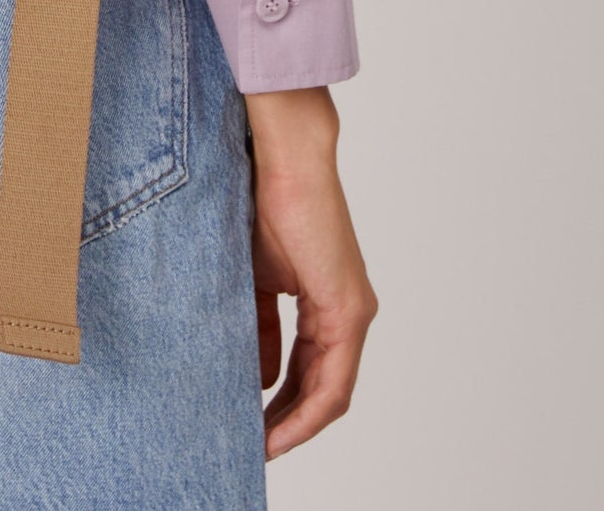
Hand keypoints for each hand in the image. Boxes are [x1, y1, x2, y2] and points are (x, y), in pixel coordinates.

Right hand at [243, 86, 376, 459]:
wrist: (283, 158)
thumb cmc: (264, 200)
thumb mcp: (253, 276)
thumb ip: (258, 326)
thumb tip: (256, 375)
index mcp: (325, 300)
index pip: (308, 369)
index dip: (281, 403)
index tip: (251, 422)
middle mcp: (347, 312)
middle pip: (321, 388)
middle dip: (286, 420)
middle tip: (253, 443)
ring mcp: (352, 313)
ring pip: (329, 391)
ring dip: (295, 423)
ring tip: (261, 444)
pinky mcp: (349, 311)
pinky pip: (333, 382)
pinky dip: (307, 411)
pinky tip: (279, 428)